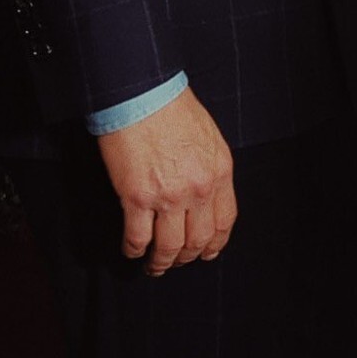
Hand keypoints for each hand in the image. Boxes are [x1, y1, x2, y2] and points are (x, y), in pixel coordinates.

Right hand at [97, 86, 235, 275]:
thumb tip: (203, 195)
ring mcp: (168, 196)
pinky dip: (134, 250)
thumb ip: (209, 168)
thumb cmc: (171, 106)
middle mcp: (198, 189)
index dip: (214, 244)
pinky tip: (132, 250)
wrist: (141, 91)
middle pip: (197, 241)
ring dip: (161, 262)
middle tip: (176, 261)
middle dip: (187, 257)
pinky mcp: (137, 197)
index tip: (207, 252)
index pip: (224, 222)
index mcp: (219, 172)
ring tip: (154, 265)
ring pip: (168, 247)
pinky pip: (137, 237)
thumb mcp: (208, 136)